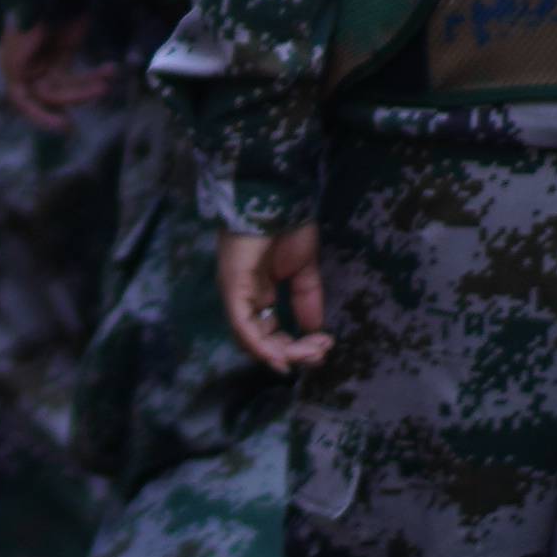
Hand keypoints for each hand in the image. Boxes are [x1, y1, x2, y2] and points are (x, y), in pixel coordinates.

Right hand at [0, 19, 117, 127]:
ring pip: (70, 87)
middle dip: (77, 95)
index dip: (41, 115)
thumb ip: (28, 39)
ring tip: (108, 76)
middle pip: (53, 95)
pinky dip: (95, 74)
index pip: (22, 100)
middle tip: (100, 90)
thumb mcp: (24, 20)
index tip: (62, 124)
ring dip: (89, 84)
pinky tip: (110, 70)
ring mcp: (49, 66)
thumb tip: (28, 63)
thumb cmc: (24, 3)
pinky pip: (80, 73)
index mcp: (13, 68)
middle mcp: (31, 73)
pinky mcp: (64, 58)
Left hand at [219, 226, 334, 375]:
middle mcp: (242, 299)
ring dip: (283, 353)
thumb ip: (307, 300)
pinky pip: (243, 326)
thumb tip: (315, 332)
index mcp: (257, 294)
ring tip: (311, 352)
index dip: (295, 346)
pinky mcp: (233, 288)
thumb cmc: (288, 228)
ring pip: (252, 340)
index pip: (270, 334)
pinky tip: (282, 356)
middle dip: (293, 353)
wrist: (277, 200)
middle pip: (261, 342)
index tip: (324, 347)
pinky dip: (261, 346)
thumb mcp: (304, 270)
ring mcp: (235, 294)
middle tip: (320, 353)